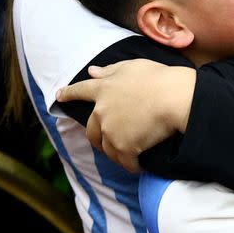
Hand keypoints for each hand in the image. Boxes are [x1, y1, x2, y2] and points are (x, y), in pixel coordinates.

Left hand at [56, 61, 195, 172]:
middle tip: (112, 138)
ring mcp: (111, 131)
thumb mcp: (133, 66)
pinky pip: (124, 162)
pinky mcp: (123, 147)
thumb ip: (110, 70)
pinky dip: (131, 165)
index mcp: (103, 89)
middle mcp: (101, 111)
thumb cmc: (158, 78)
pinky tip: (138, 165)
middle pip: (91, 130)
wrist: (174, 98)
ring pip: (106, 148)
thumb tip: (92, 71)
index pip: (80, 90)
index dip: (69, 93)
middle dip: (98, 135)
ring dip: (116, 151)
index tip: (59, 96)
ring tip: (131, 152)